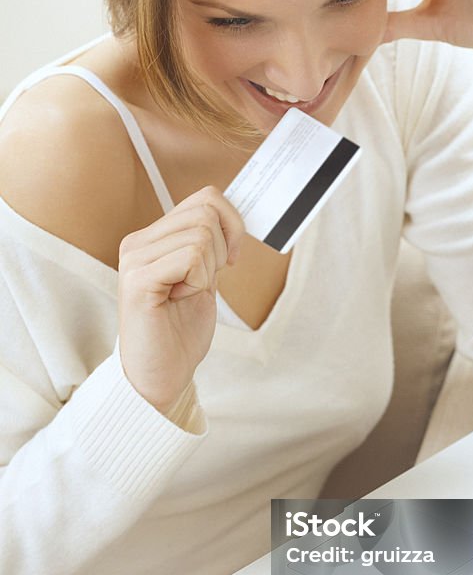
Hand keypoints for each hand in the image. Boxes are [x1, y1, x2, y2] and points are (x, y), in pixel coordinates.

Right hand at [117, 187, 244, 413]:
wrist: (161, 375)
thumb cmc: (180, 333)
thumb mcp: (204, 279)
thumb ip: (211, 247)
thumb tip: (235, 219)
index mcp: (153, 238)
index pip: (205, 198)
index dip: (232, 224)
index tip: (230, 260)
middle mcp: (138, 242)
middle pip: (206, 213)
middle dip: (221, 251)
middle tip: (202, 284)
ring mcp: (135, 258)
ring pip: (201, 235)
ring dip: (207, 271)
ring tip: (185, 294)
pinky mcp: (138, 279)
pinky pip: (191, 258)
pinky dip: (197, 282)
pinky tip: (178, 300)